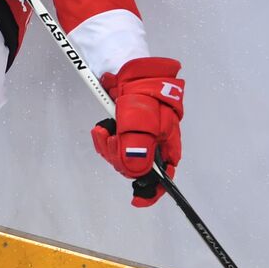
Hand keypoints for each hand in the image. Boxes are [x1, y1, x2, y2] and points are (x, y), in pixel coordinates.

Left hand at [90, 57, 183, 207]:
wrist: (125, 67)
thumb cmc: (140, 91)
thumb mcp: (140, 120)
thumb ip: (138, 147)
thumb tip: (136, 173)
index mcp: (167, 141)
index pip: (164, 173)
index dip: (153, 189)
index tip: (138, 200)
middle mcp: (154, 141)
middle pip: (136, 166)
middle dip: (119, 158)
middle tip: (111, 140)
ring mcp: (137, 135)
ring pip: (121, 156)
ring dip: (108, 146)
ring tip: (104, 129)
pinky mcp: (122, 129)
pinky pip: (111, 145)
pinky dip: (103, 138)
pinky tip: (101, 127)